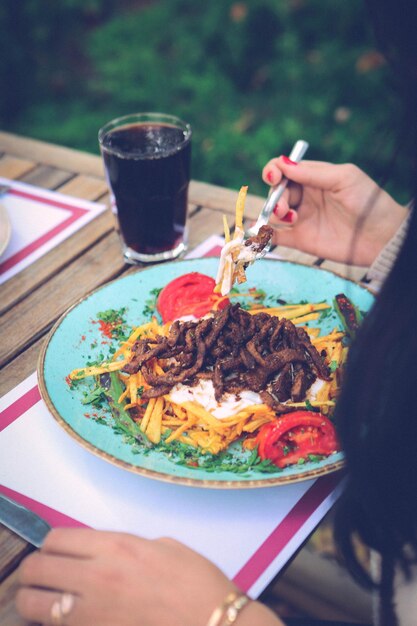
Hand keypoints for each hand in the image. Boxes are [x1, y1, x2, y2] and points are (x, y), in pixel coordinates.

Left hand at [15, 529, 281, 625]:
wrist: (212, 624)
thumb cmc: (196, 582)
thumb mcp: (164, 546)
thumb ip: (128, 546)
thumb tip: (107, 553)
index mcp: (116, 546)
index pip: (57, 539)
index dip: (51, 543)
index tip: (55, 549)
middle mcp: (96, 577)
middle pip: (37, 568)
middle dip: (33, 570)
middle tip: (40, 573)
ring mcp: (92, 613)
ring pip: (34, 604)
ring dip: (34, 599)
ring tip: (43, 599)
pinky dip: (54, 623)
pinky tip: (65, 619)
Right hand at [262, 157, 407, 265]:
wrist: (381, 237)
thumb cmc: (368, 202)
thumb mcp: (343, 178)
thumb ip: (312, 172)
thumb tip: (282, 164)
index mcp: (315, 178)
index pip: (286, 170)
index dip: (274, 171)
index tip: (273, 177)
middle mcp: (306, 197)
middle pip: (277, 192)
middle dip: (275, 197)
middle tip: (285, 208)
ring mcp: (303, 219)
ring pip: (275, 212)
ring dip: (274, 213)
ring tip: (289, 218)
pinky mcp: (302, 240)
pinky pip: (277, 236)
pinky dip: (264, 234)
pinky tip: (260, 232)